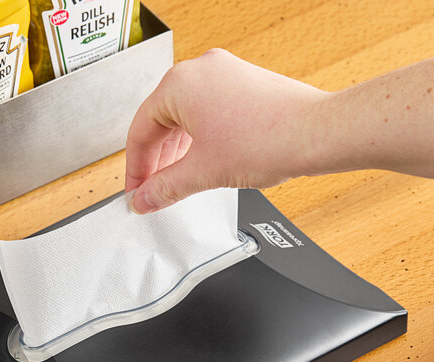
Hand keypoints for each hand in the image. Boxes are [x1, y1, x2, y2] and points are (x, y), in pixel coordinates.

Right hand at [125, 48, 327, 212]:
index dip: (134, 169)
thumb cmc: (267, 140)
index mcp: (179, 84)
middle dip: (154, 162)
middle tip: (152, 191)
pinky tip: (198, 163)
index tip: (136, 192)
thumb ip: (164, 188)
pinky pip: (205, 113)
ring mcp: (223, 75)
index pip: (140, 131)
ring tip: (174, 183)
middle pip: (159, 123)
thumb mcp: (201, 172)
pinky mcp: (242, 84)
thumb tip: (144, 199)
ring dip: (174, 153)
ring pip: (183, 119)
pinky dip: (196, 140)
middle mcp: (199, 71)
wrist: (317, 133)